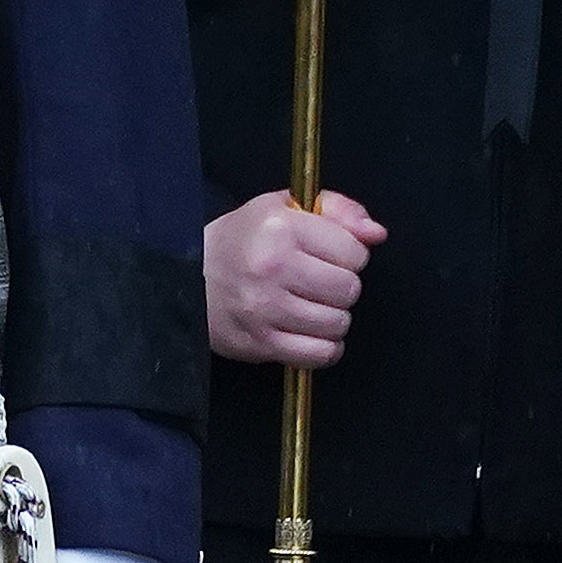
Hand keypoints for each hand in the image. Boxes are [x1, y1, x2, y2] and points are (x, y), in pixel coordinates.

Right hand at [207, 188, 384, 369]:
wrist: (185, 277)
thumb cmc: (240, 241)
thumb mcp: (281, 208)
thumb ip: (338, 211)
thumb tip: (376, 233)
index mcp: (280, 228)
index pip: (355, 252)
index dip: (346, 254)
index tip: (324, 255)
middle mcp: (272, 267)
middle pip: (349, 289)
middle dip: (339, 286)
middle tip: (314, 281)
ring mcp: (265, 308)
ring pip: (338, 323)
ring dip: (330, 317)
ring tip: (307, 305)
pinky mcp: (261, 342)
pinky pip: (320, 354)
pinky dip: (323, 347)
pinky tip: (307, 332)